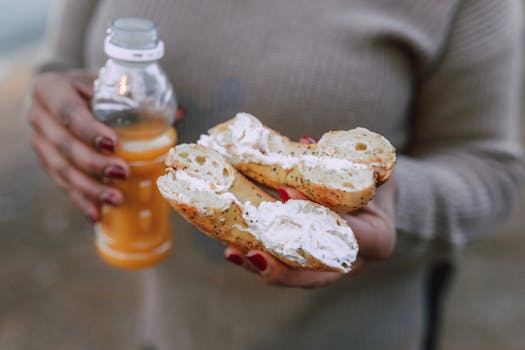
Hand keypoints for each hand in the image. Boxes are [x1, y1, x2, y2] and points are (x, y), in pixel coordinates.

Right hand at [28, 70, 128, 221]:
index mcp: (51, 90)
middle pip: (64, 145)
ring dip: (89, 188)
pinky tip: (97, 215)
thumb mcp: (107, 83)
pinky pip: (61, 184)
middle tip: (123, 173)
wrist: (62, 94)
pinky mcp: (46, 162)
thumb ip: (138, 97)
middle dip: (94, 164)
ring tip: (116, 199)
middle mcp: (39, 116)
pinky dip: (80, 200)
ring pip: (61, 170)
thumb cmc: (92, 87)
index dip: (89, 130)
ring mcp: (39, 142)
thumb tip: (180, 112)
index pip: (69, 112)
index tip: (113, 144)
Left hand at [223, 137, 396, 287]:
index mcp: (378, 239)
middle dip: (284, 268)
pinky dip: (261, 260)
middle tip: (255, 254)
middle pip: (319, 275)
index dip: (314, 214)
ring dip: (263, 266)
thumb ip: (344, 162)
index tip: (284, 192)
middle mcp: (356, 262)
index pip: (346, 233)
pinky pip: (287, 269)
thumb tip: (306, 143)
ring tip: (235, 254)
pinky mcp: (315, 265)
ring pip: (297, 277)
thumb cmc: (371, 180)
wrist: (375, 198)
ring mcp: (333, 267)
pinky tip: (234, 252)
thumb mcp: (368, 169)